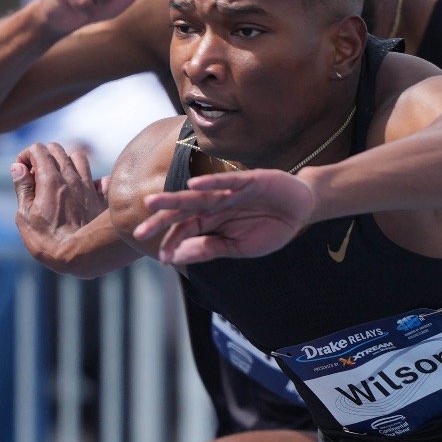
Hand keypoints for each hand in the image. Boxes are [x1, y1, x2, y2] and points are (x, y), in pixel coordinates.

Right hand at [13, 142, 107, 264]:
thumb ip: (23, 188)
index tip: (22, 171)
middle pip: (57, 149)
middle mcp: (71, 177)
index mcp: (50, 179)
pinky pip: (100, 179)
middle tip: (36, 175)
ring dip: (66, 162)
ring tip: (58, 178)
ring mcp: (88, 187)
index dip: (25, 155)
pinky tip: (84, 189)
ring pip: (78, 158)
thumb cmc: (47, 240)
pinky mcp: (100, 199)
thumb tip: (18, 168)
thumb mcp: (25, 216)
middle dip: (43, 156)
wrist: (81, 257)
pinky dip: (91, 180)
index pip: (37, 149)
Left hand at [135, 169, 316, 263]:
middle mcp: (215, 204)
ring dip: (175, 198)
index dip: (172, 243)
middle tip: (139, 231)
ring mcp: (230, 191)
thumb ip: (211, 249)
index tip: (162, 260)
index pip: (184, 230)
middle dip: (160, 220)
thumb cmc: (270, 227)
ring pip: (198, 195)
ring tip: (152, 203)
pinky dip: (211, 183)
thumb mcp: (240, 247)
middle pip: (183, 212)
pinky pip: (227, 182)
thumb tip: (179, 257)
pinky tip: (194, 186)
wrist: (302, 209)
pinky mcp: (249, 181)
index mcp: (212, 220)